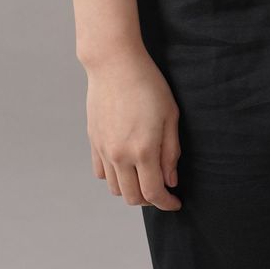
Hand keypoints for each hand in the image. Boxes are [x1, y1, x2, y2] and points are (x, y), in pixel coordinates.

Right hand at [84, 45, 181, 210]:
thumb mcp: (171, 115)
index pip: (154, 193)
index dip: (167, 203)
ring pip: (115, 189)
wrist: (115, 64)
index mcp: (143, 150)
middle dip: (150, 200)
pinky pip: (101, 173)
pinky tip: (126, 166)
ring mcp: (104, 150)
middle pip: (133, 197)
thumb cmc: (149, 84)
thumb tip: (171, 180)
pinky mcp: (94, 142)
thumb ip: (171, 151)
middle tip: (163, 190)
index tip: (176, 203)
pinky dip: (114, 178)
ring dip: (131, 190)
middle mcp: (120, 156)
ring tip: (145, 177)